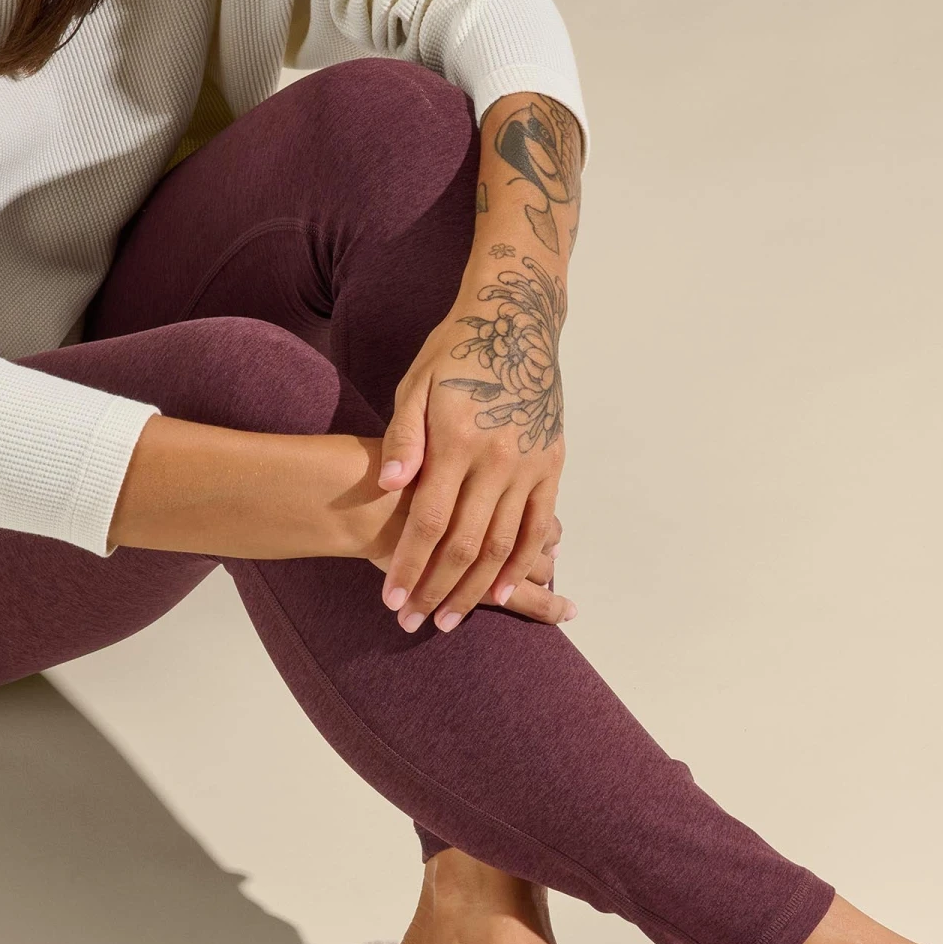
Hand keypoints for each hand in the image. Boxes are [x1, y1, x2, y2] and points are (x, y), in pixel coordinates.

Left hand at [375, 255, 566, 632]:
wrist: (516, 322)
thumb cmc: (456, 353)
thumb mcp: (416, 385)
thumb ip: (403, 437)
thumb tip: (393, 485)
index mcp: (456, 440)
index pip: (427, 522)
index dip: (408, 567)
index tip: (391, 600)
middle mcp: (496, 458)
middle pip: (463, 544)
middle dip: (437, 589)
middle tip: (415, 621)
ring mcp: (529, 465)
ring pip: (503, 545)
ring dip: (476, 588)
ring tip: (451, 617)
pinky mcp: (551, 466)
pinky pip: (539, 528)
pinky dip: (523, 565)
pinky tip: (504, 594)